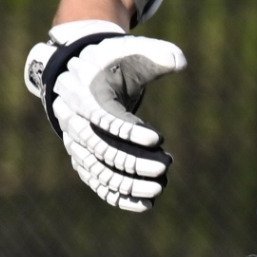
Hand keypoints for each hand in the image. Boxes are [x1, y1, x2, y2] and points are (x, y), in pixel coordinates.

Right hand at [24, 20, 185, 212]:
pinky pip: (98, 182)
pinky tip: (145, 205)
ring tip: (160, 188)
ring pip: (99, 171)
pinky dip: (118, 195)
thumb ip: (156, 55)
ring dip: (128, 183)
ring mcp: (76, 145)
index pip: (105, 119)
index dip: (130, 131)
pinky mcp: (83, 159)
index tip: (159, 138)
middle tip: (165, 167)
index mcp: (86, 96)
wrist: (82, 75)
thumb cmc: (112, 62)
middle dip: (134, 161)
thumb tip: (180, 63)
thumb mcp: (131, 51)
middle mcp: (76, 124)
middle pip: (102, 150)